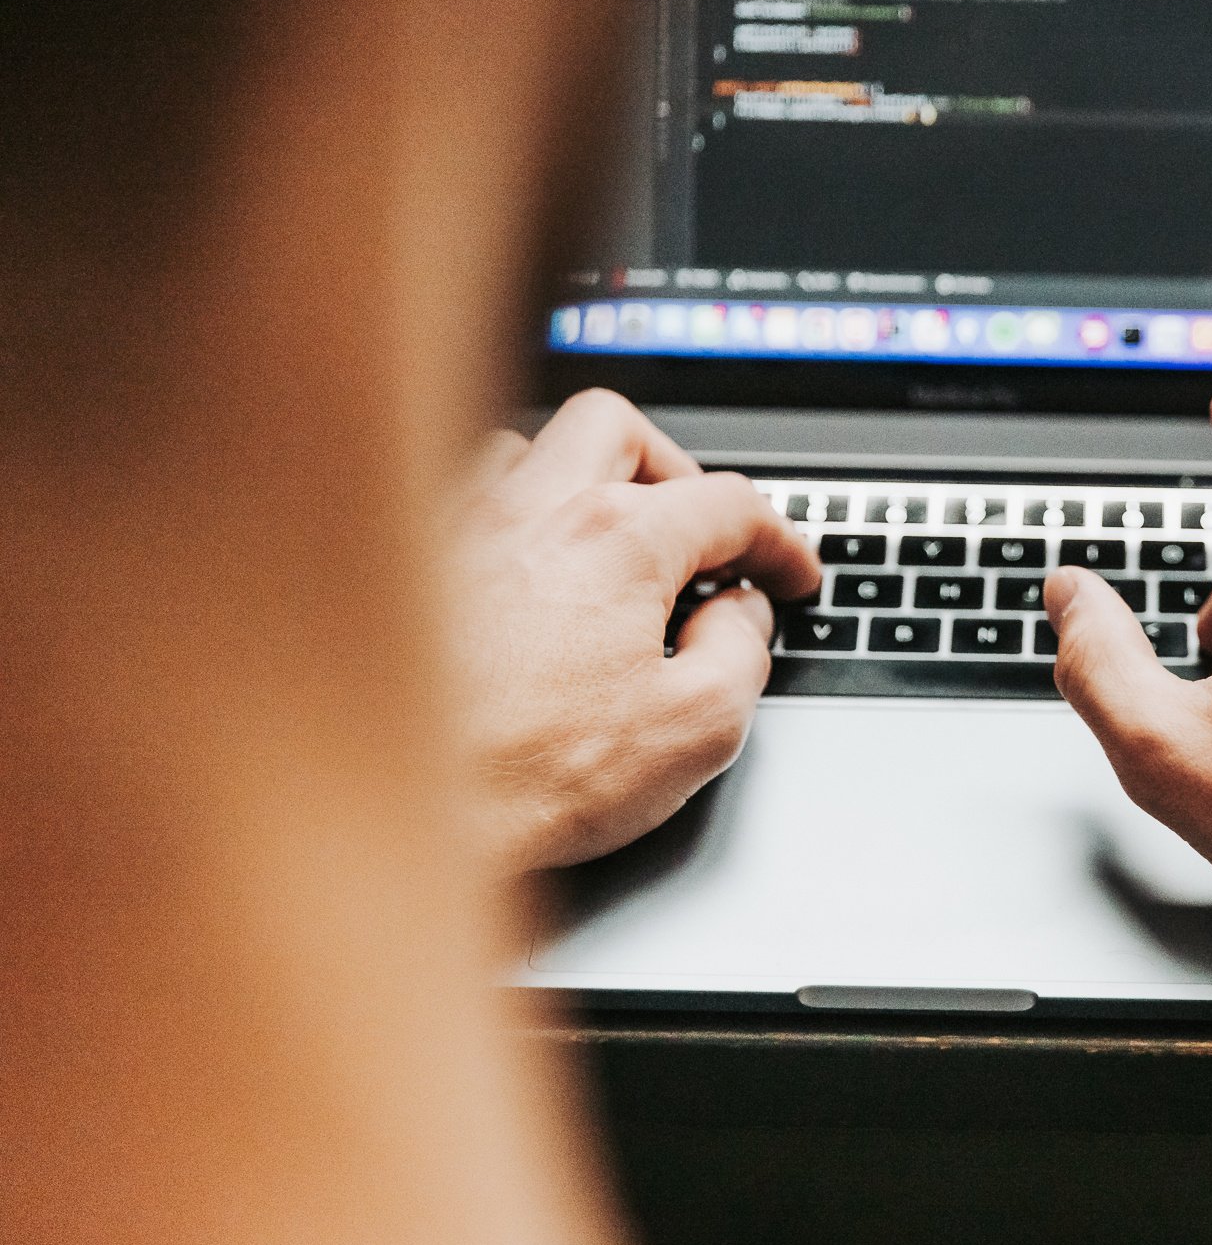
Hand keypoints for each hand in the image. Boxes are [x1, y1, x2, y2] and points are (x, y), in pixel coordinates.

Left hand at [447, 390, 818, 872]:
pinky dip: (506, 517)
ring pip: (528, 449)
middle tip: (699, 533)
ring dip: (580, 483)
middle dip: (675, 470)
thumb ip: (741, 654)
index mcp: (617, 539)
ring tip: (605, 543)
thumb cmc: (526, 777)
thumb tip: (740, 618)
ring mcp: (456, 528)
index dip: (780, 540)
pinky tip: (516, 570)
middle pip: (621, 430)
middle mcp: (531, 510)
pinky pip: (458, 498)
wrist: (388, 813)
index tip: (790, 576)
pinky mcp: (402, 567)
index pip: (729, 504)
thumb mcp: (694, 730)